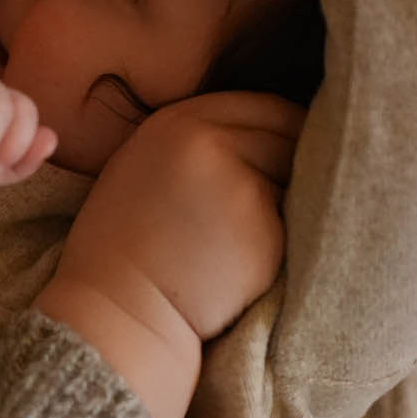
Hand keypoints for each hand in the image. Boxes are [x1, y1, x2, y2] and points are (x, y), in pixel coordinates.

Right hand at [50, 91, 302, 346]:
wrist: (119, 310)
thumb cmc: (128, 246)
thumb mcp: (148, 168)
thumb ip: (201, 142)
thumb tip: (273, 135)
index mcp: (176, 122)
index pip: (265, 107)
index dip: (286, 130)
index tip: (293, 155)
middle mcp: (208, 140)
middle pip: (291, 135)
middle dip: (295, 163)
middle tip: (280, 199)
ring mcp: (238, 181)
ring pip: (297, 180)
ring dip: (290, 203)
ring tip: (242, 238)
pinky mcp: (262, 227)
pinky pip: (294, 225)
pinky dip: (281, 243)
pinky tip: (242, 264)